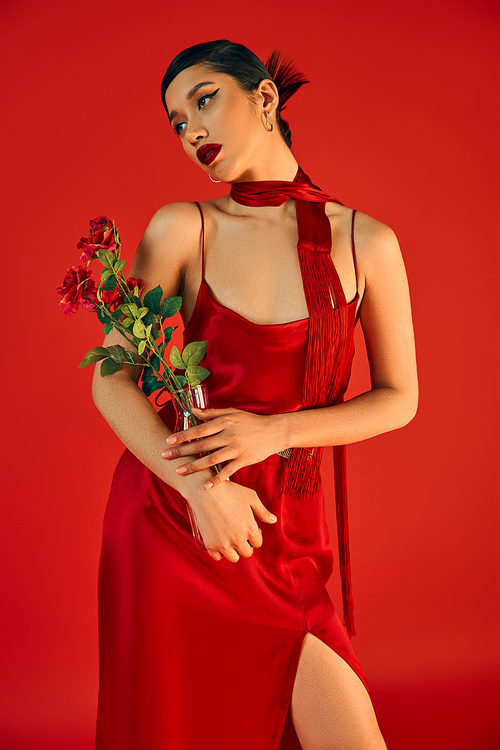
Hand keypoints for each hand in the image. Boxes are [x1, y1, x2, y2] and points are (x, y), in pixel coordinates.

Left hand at [161, 406, 285, 487]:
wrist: (274, 431)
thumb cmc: (251, 421)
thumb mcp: (232, 413)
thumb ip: (211, 413)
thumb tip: (192, 410)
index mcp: (224, 422)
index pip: (199, 429)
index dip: (183, 435)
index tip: (168, 440)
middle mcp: (229, 435)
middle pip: (201, 445)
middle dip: (181, 451)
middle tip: (165, 456)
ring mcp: (236, 449)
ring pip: (211, 459)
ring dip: (193, 466)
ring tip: (179, 471)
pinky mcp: (244, 460)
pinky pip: (227, 471)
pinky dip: (216, 480)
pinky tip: (205, 486)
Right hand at [185, 478, 277, 561]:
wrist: (204, 492)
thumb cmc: (229, 491)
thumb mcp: (250, 497)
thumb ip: (263, 511)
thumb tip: (273, 520)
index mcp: (251, 529)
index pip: (258, 543)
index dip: (255, 535)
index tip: (248, 527)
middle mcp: (239, 540)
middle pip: (247, 552)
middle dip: (245, 544)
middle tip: (239, 533)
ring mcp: (224, 544)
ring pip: (234, 558)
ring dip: (234, 551)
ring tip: (230, 539)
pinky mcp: (210, 545)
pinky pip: (218, 557)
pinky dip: (220, 552)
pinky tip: (220, 541)